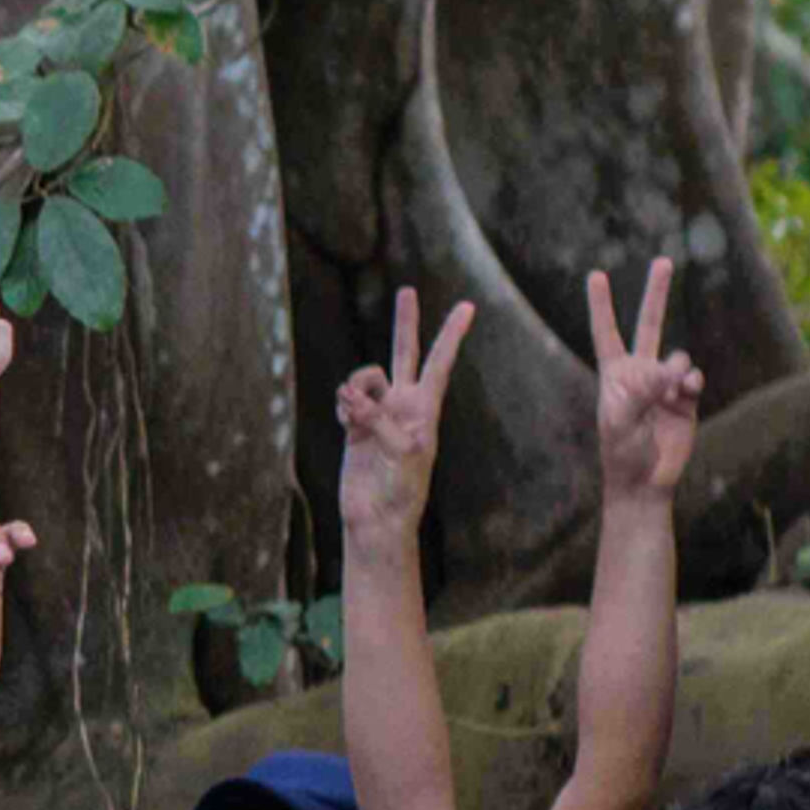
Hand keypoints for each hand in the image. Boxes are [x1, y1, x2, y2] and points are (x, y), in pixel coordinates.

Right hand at [339, 284, 480, 542]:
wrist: (376, 518)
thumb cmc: (401, 489)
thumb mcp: (401, 451)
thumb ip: (377, 418)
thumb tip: (348, 397)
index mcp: (424, 409)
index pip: (440, 362)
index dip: (452, 334)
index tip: (467, 306)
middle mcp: (402, 405)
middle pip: (405, 353)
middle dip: (406, 323)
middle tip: (408, 291)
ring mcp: (377, 414)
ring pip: (364, 377)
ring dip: (354, 387)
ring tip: (351, 410)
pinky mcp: (354, 427)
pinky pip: (345, 401)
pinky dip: (342, 407)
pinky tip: (346, 423)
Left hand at [588, 254, 698, 508]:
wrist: (645, 480)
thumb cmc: (621, 451)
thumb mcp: (620, 420)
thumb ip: (644, 390)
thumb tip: (674, 368)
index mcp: (614, 374)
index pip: (606, 332)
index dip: (601, 304)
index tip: (595, 274)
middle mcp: (640, 372)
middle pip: (649, 324)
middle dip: (655, 293)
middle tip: (663, 260)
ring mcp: (666, 383)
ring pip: (678, 357)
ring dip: (675, 372)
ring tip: (669, 392)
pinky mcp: (687, 397)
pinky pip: (694, 378)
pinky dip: (691, 383)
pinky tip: (686, 392)